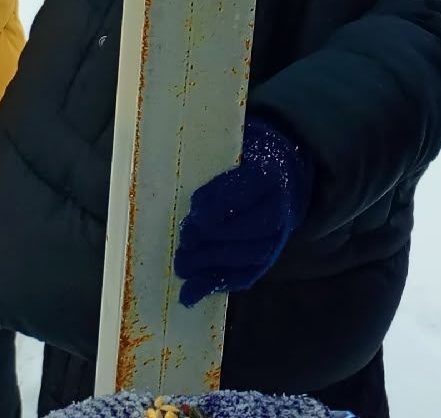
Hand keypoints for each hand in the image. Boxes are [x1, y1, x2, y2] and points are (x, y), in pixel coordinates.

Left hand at [173, 116, 311, 306]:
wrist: (271, 177)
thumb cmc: (236, 162)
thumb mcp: (224, 149)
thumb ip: (204, 158)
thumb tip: (160, 161)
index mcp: (270, 171)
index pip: (249, 186)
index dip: (221, 201)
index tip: (195, 209)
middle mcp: (280, 206)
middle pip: (252, 228)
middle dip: (215, 237)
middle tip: (184, 238)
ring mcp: (276, 237)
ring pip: (249, 256)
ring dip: (211, 263)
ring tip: (181, 265)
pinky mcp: (264, 260)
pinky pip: (244, 277)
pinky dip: (215, 285)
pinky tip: (190, 292)